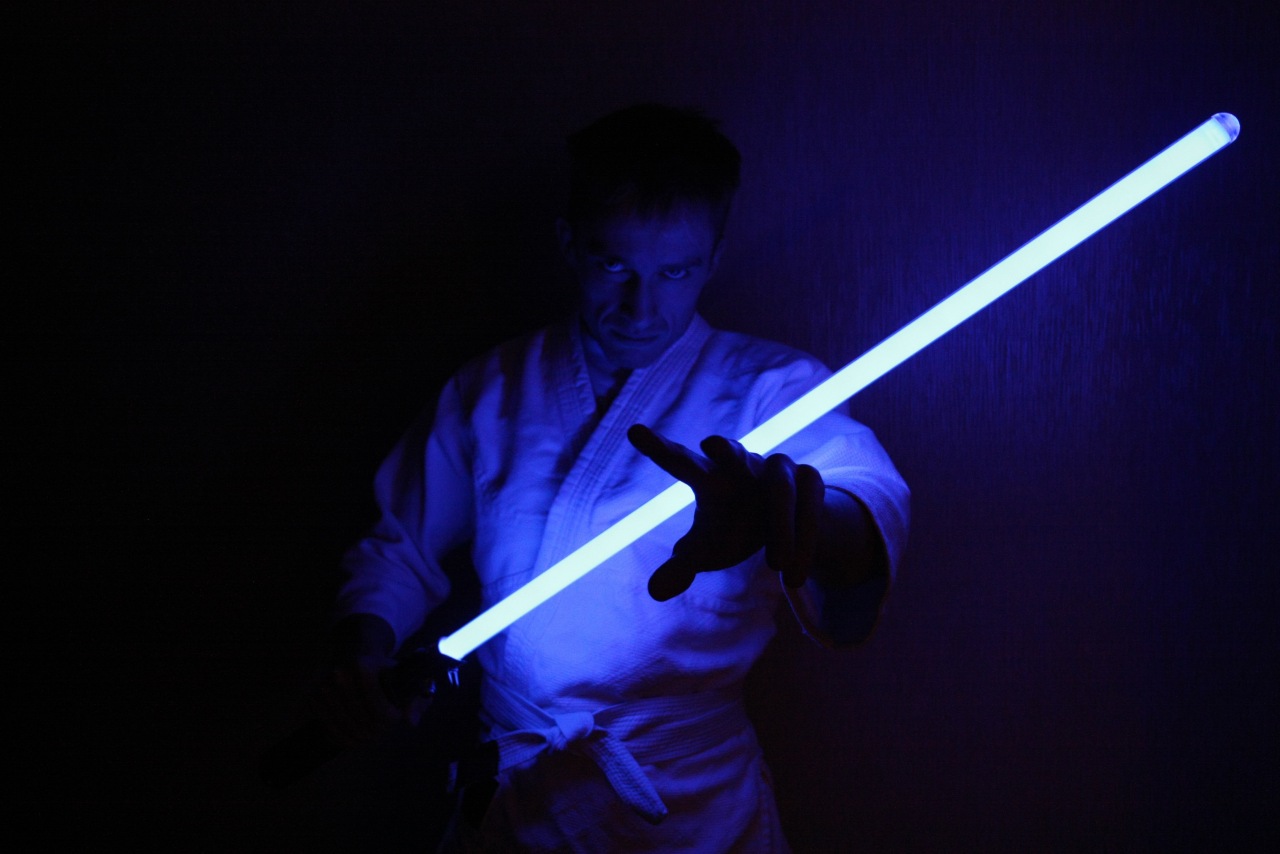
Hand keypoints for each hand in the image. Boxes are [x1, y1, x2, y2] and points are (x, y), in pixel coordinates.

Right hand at [317, 614, 414, 745]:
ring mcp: (323, 685)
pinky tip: (351, 738)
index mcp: (363, 665)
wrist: (355, 650)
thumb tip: (411, 722)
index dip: (389, 718)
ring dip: (358, 737)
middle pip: (360, 718)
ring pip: (344, 725)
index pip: (377, 706)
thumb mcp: (405, 676)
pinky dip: (340, 736)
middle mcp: (339, 674)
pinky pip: (327, 725)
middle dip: (374, 730)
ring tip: (368, 736)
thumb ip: (416, 697)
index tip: (395, 718)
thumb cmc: (382, 668)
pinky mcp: (312, 695)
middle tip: (381, 731)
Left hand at [627, 424, 825, 599]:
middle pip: (731, 452)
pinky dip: (804, 538)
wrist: (788, 529)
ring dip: (780, 526)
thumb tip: (654, 592)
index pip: (680, 461)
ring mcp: (778, 469)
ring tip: (775, 567)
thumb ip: (682, 567)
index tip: (632, 432)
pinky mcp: (810, 480)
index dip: (658, 448)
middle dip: (724, 449)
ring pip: (780, 487)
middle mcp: (741, 466)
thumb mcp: (708, 552)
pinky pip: (809, 504)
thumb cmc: (735, 532)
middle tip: (712, 445)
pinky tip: (794, 575)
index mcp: (709, 477)